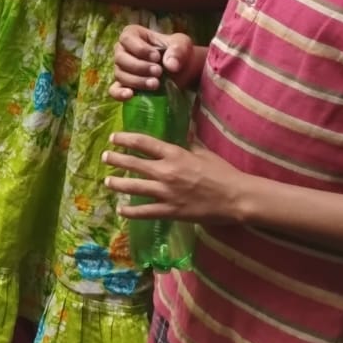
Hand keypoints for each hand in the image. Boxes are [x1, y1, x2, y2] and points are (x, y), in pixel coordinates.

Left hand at [103, 133, 248, 225]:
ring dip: (117, 184)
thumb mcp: (204, 152)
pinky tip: (121, 210)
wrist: (236, 197)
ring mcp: (167, 192)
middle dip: (116, 159)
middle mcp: (166, 171)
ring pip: (134, 187)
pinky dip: (131, 212)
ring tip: (107, 181)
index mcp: (175, 154)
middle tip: (105, 157)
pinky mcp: (171, 211)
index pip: (143, 143)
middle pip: (133, 163)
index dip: (125, 139)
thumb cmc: (223, 172)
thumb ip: (189, 142)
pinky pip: (145, 212)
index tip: (114, 138)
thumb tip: (184, 130)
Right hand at [110, 27, 200, 101]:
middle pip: (121, 58)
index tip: (156, 57)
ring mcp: (121, 69)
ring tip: (155, 84)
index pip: (127, 39)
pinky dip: (119, 93)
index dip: (140, 49)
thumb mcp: (182, 44)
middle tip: (158, 72)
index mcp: (133, 35)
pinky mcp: (123, 85)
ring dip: (137, 81)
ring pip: (120, 75)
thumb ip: (178, 50)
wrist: (181, 70)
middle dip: (140, 67)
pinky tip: (130, 95)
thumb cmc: (177, 52)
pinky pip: (114, 90)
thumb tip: (171, 65)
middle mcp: (122, 51)